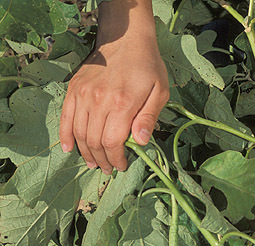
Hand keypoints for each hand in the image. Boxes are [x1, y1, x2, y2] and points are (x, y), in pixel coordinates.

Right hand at [59, 34, 168, 173]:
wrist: (125, 39)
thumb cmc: (147, 66)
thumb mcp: (160, 91)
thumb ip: (149, 118)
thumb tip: (141, 143)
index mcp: (122, 103)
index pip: (112, 142)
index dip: (116, 159)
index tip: (122, 166)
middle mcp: (99, 100)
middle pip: (94, 141)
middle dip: (102, 160)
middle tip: (108, 169)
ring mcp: (84, 94)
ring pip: (79, 133)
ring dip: (85, 153)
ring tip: (94, 163)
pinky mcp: (74, 89)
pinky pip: (65, 117)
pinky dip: (65, 136)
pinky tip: (69, 149)